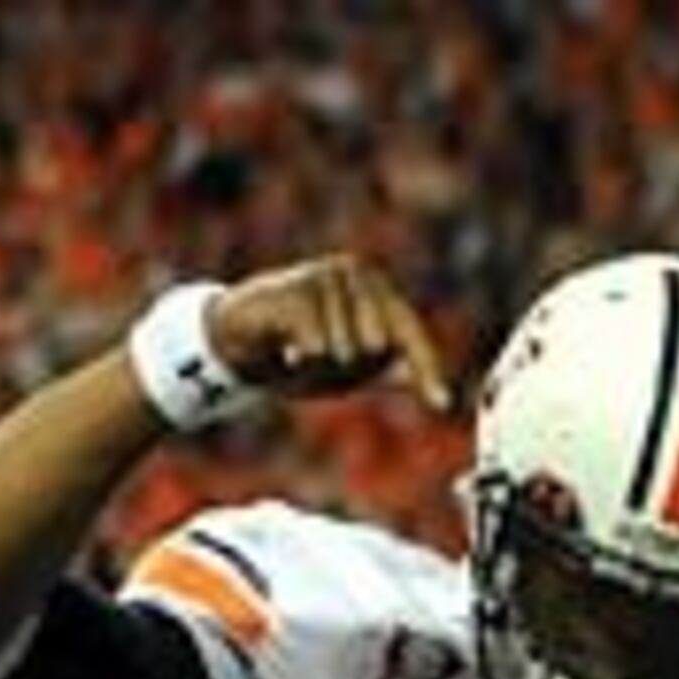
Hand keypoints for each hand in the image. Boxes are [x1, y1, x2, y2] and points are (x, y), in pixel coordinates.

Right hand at [206, 256, 456, 413]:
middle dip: (346, 369)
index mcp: (376, 291)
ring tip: (295, 353)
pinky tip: (282, 349)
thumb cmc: (294, 352)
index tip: (442, 404)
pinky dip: (299, 360)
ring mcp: (328, 276)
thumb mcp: (345, 369)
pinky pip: (316, 346)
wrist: (236, 341)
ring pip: (345, 349)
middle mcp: (358, 274)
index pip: (409, 334)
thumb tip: (425, 382)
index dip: (427, 370)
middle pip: (376, 347)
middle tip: (316, 360)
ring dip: (317, 366)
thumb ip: (383, 369)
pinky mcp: (298, 288)